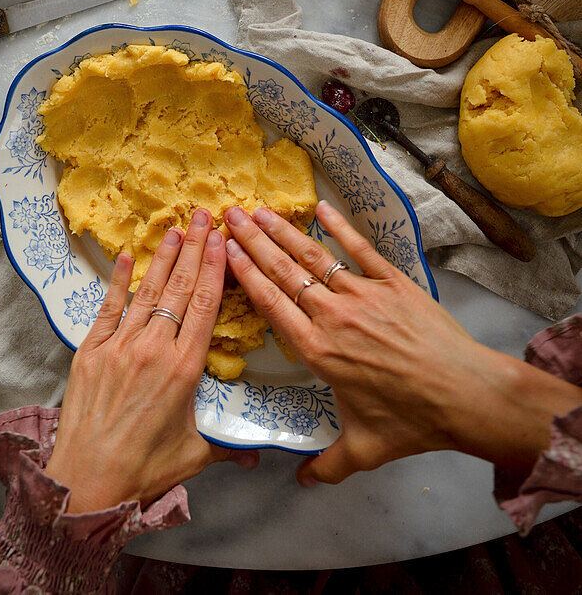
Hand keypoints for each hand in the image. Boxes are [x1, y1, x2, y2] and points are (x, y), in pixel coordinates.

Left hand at [46, 210, 257, 511]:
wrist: (86, 482)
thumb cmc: (144, 470)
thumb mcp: (195, 455)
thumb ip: (229, 445)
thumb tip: (263, 455)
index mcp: (184, 368)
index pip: (205, 305)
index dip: (214, 268)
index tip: (222, 239)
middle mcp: (153, 347)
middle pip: (179, 288)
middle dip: (194, 248)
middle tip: (204, 215)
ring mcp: (119, 346)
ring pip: (147, 291)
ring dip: (163, 257)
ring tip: (175, 227)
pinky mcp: (91, 351)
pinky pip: (109, 308)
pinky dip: (119, 281)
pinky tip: (129, 256)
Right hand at [224, 201, 581, 486]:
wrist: (465, 393)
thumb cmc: (413, 421)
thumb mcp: (365, 449)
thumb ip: (328, 465)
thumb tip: (303, 483)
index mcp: (318, 351)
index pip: (271, 303)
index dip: (245, 274)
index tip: (225, 252)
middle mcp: (333, 316)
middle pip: (284, 271)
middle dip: (253, 242)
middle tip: (230, 216)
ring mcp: (364, 295)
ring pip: (315, 256)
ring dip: (284, 231)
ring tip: (260, 210)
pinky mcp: (394, 283)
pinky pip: (360, 249)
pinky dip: (340, 227)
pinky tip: (322, 207)